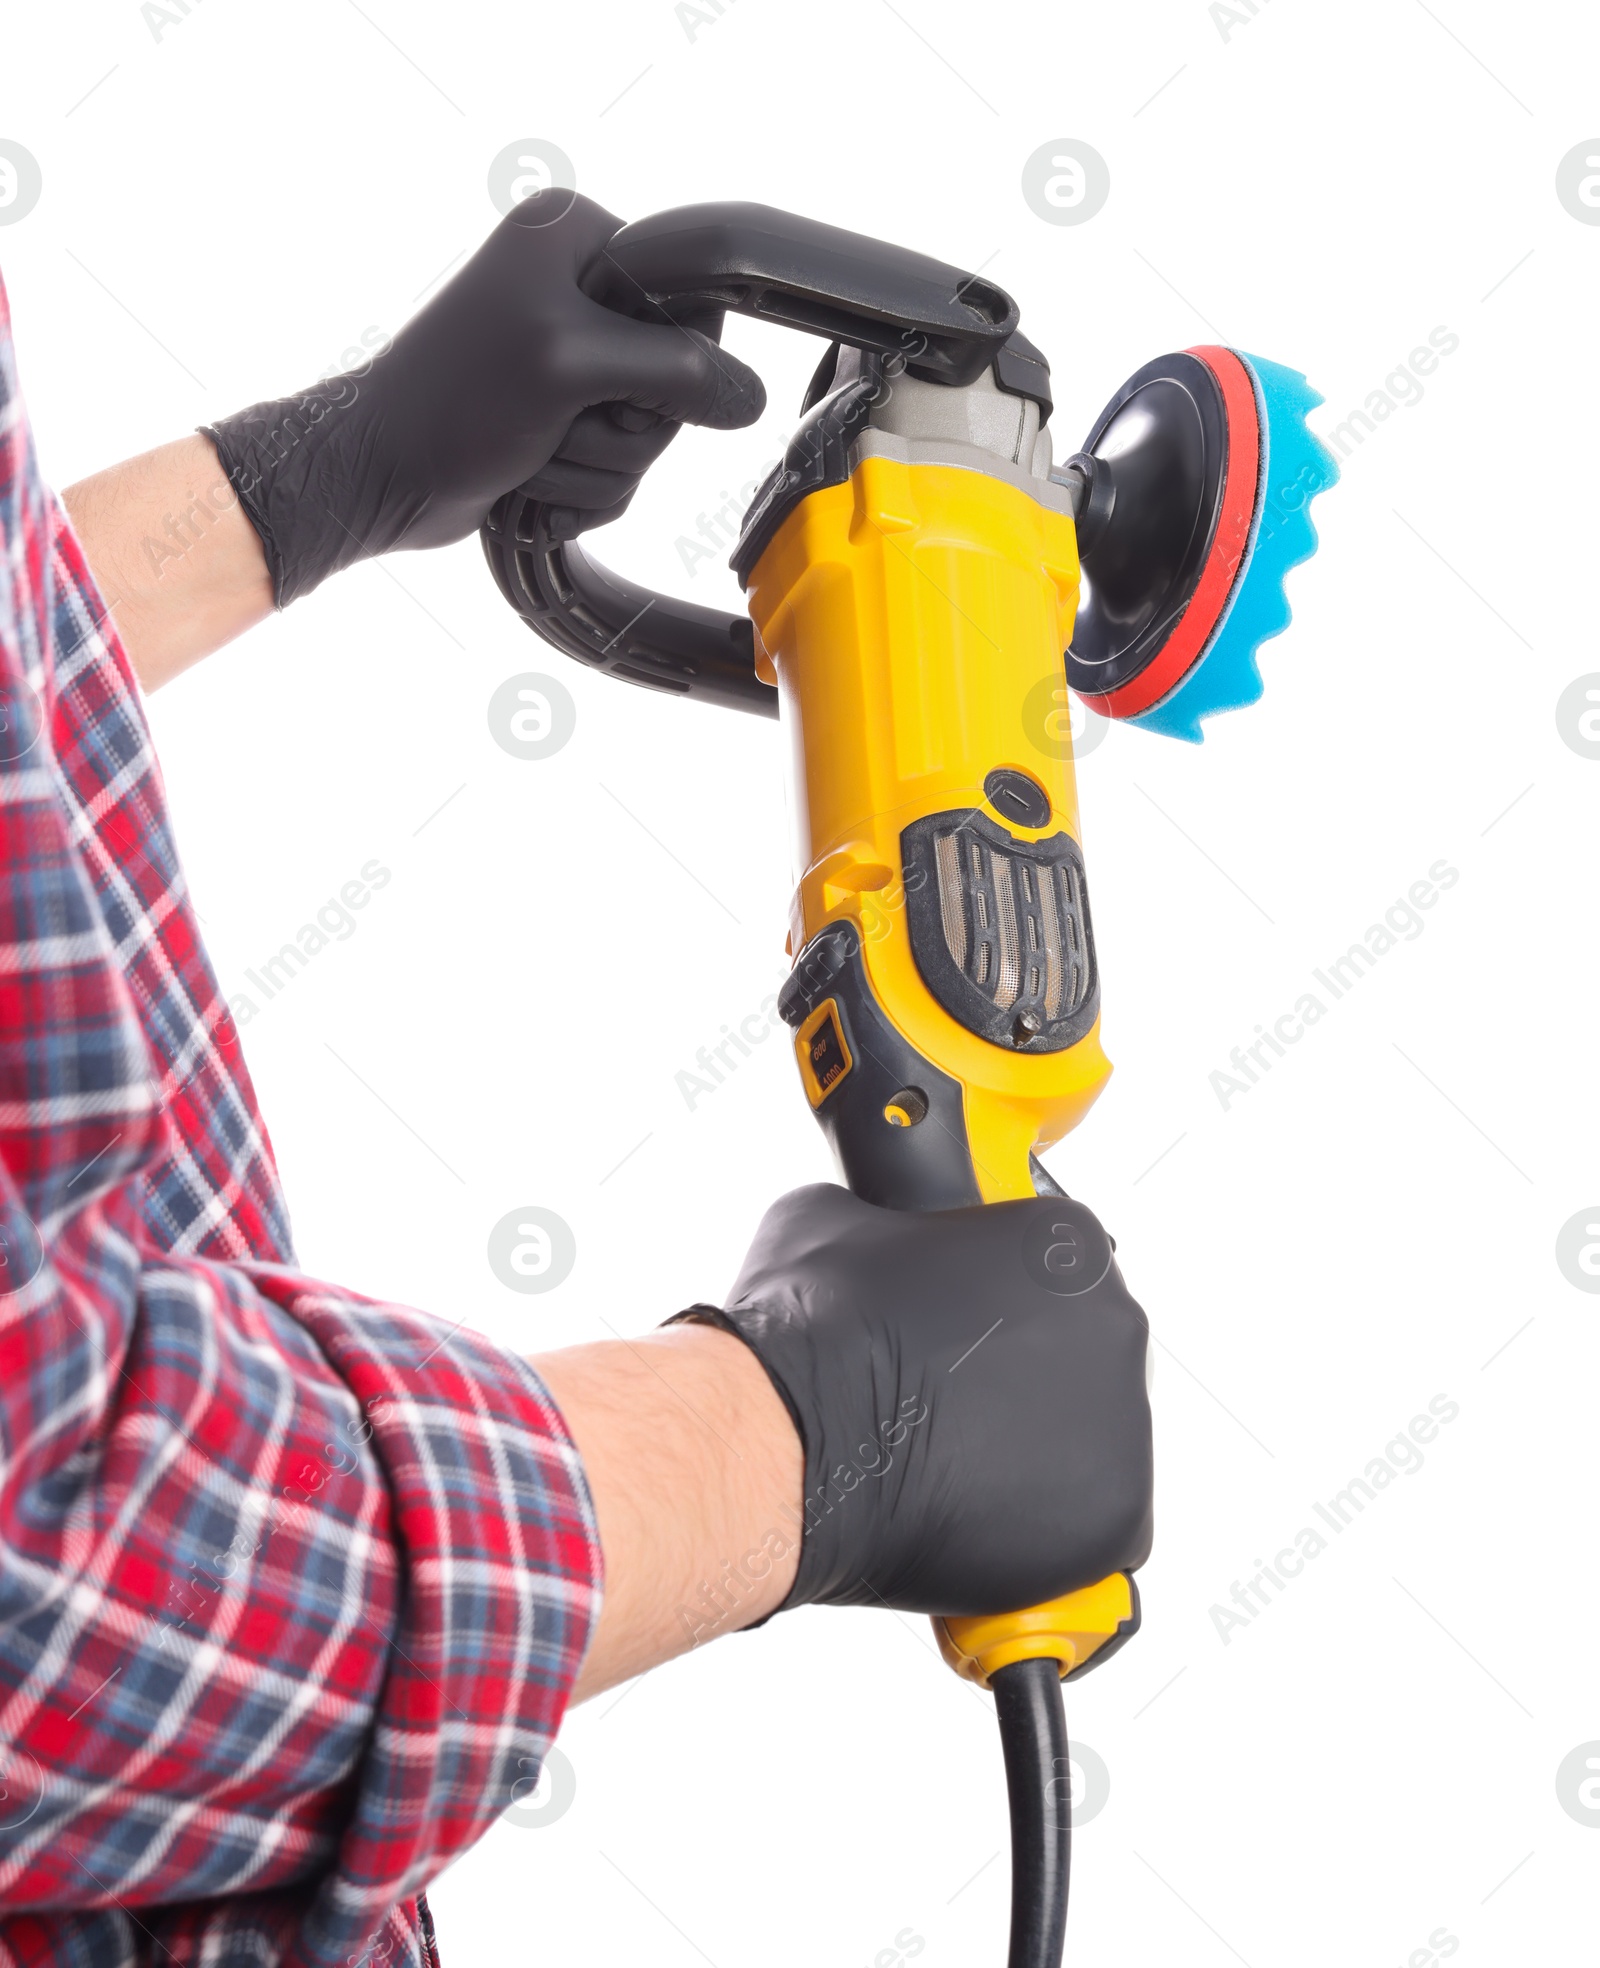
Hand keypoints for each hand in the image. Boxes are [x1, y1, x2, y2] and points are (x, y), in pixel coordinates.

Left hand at [203, 191, 765, 604]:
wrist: (379, 476)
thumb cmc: (451, 403)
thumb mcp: (571, 365)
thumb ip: (674, 371)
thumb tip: (748, 398)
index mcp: (576, 238)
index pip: (690, 298)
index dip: (673, 359)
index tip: (618, 384)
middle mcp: (576, 291)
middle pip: (675, 379)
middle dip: (623, 428)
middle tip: (562, 425)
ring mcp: (570, 362)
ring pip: (647, 437)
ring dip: (595, 467)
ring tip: (536, 455)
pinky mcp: (561, 421)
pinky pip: (619, 471)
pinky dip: (584, 490)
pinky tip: (536, 485)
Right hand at [676, 1184, 1153, 1616]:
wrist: (790, 1439)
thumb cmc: (812, 1336)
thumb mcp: (830, 1218)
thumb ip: (888, 1220)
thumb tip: (875, 1235)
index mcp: (1063, 1242)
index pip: (1054, 1274)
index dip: (1000, 1312)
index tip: (963, 1342)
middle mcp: (1113, 1322)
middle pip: (1082, 1359)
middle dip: (1023, 1385)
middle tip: (951, 1410)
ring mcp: (1122, 1423)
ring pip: (1089, 1445)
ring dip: (1034, 1457)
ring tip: (950, 1467)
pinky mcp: (1114, 1518)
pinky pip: (1093, 1526)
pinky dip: (1042, 1530)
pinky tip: (973, 1517)